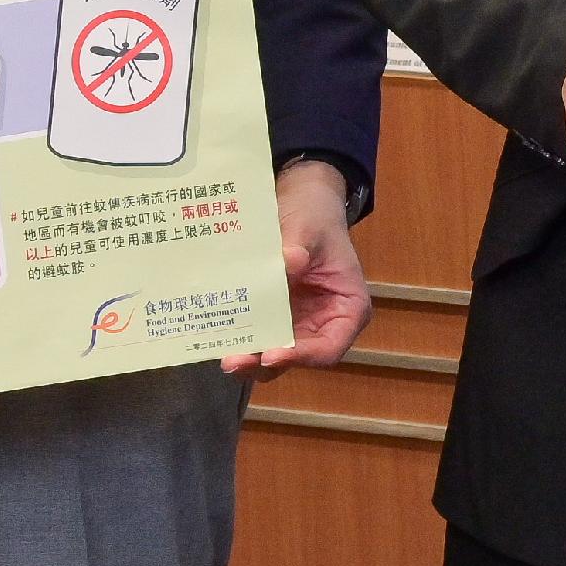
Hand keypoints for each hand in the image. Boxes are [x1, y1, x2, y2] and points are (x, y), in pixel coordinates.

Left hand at [226, 159, 373, 377]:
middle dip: (265, 363)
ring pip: (274, 355)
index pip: (329, 348)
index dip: (303, 356)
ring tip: (225, 355)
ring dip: (249, 358)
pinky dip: (240, 339)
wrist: (299, 202)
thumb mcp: (310, 227)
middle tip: (235, 360)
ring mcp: (295, 323)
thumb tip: (288, 263)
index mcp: (347, 309)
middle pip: (297, 358)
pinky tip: (219, 335)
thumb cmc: (314, 217)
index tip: (273, 354)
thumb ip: (300, 246)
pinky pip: (257, 336)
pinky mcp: (271, 316)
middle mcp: (322, 324)